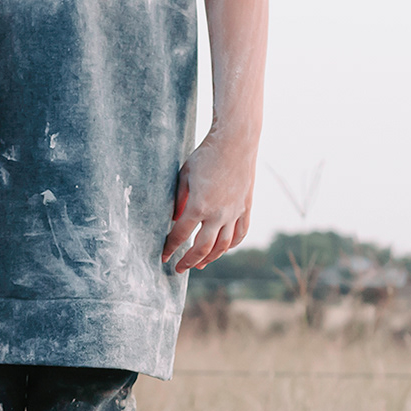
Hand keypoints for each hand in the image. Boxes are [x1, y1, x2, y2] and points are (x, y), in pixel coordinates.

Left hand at [163, 134, 257, 272]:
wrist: (236, 141)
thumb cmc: (206, 155)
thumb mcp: (184, 176)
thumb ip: (178, 200)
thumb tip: (175, 221)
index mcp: (198, 205)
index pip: (180, 235)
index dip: (170, 248)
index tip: (163, 256)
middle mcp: (218, 213)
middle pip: (202, 248)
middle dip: (188, 261)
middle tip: (179, 269)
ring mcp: (234, 212)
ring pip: (223, 246)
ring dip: (210, 258)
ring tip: (199, 265)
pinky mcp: (246, 207)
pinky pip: (240, 233)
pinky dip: (231, 245)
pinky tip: (222, 250)